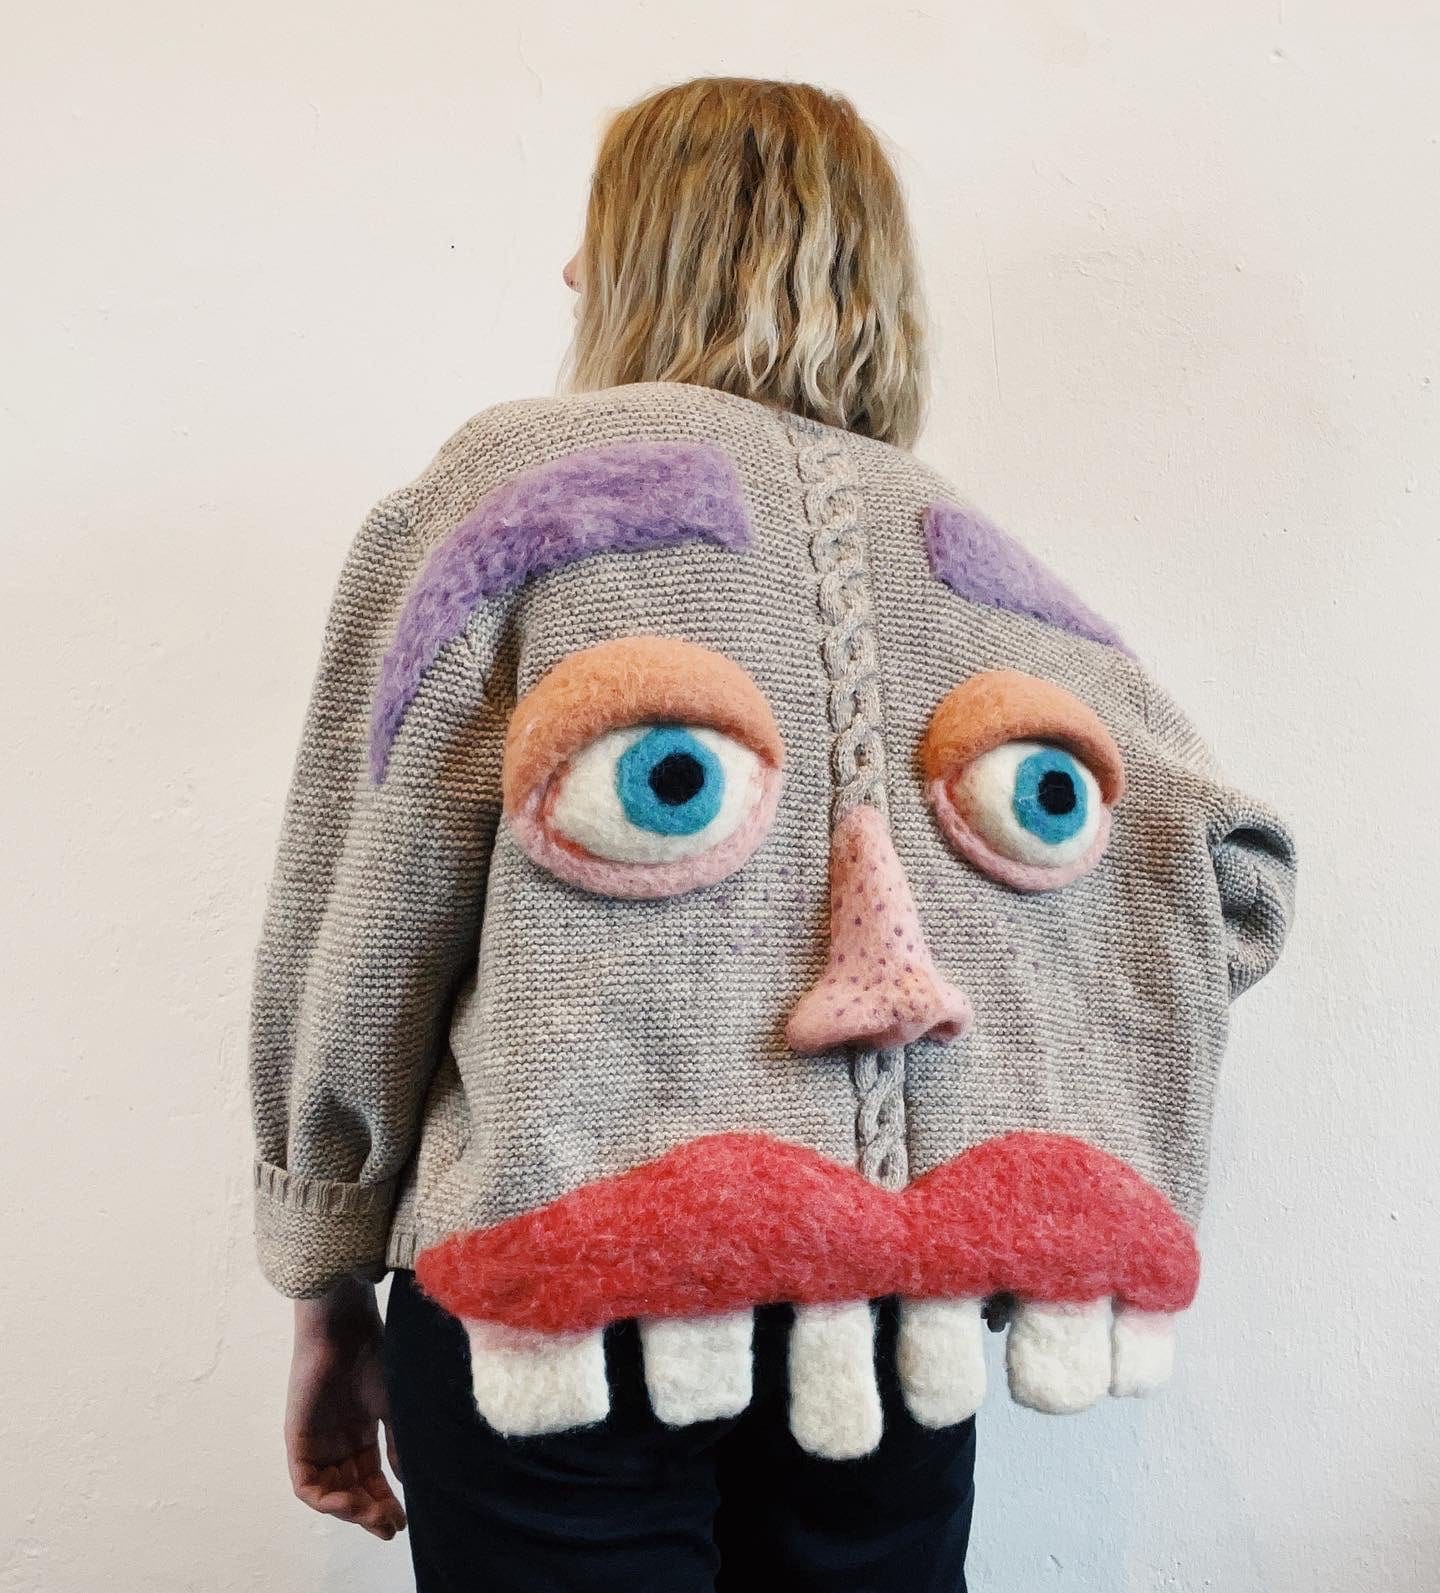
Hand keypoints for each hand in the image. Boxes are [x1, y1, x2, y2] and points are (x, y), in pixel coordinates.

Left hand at [285, 1277, 406, 1541]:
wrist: (346, 1328)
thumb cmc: (374, 1355)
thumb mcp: (393, 1406)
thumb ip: (398, 1444)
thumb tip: (405, 1482)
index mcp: (362, 1431)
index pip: (371, 1478)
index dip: (386, 1502)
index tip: (404, 1521)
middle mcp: (338, 1442)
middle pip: (351, 1490)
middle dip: (371, 1513)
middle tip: (390, 1528)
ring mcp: (317, 1442)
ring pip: (330, 1493)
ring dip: (351, 1512)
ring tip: (374, 1518)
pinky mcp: (298, 1441)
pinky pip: (306, 1485)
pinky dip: (327, 1501)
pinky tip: (351, 1503)